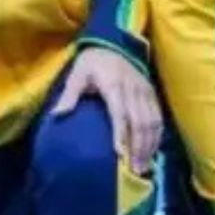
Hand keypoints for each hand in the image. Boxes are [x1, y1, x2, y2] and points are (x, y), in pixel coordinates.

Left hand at [53, 47, 163, 176]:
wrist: (114, 43)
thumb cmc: (93, 62)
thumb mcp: (78, 72)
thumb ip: (70, 94)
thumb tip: (56, 115)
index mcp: (114, 84)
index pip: (119, 112)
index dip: (120, 133)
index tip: (119, 154)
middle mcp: (133, 89)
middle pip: (139, 122)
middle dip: (137, 147)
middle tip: (134, 171)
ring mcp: (145, 92)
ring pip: (152, 122)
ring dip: (149, 146)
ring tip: (143, 167)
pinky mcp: (152, 94)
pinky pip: (158, 118)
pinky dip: (156, 137)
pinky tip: (152, 153)